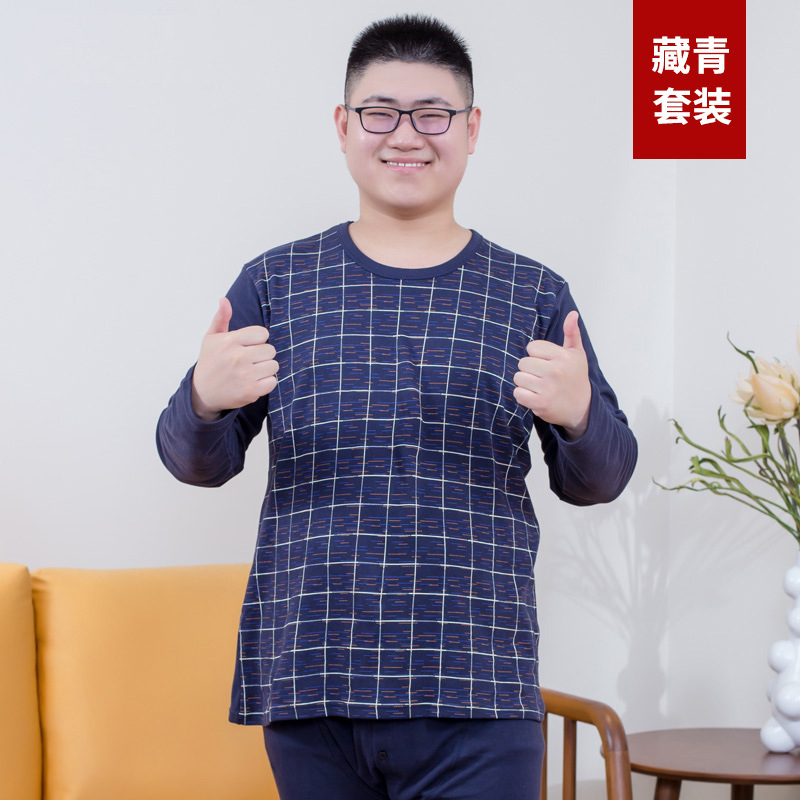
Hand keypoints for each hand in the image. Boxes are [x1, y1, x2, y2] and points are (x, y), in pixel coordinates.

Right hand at [190, 298, 278, 421]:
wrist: (203, 393)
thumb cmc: (210, 362)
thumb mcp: (211, 338)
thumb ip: (221, 318)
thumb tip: (224, 300)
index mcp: (229, 341)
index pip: (262, 333)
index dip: (258, 340)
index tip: (248, 346)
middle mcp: (237, 357)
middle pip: (270, 350)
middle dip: (263, 355)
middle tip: (250, 360)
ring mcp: (244, 375)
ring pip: (274, 365)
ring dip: (266, 369)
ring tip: (252, 371)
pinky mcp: (250, 391)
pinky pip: (273, 381)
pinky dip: (266, 383)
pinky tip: (254, 382)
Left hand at [513, 310, 590, 439]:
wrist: (582, 407)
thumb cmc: (575, 377)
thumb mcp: (577, 353)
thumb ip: (572, 332)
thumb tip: (572, 314)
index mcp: (563, 356)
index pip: (532, 347)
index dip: (536, 355)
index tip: (547, 362)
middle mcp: (556, 371)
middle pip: (522, 362)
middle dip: (529, 369)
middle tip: (542, 376)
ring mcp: (548, 388)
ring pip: (518, 378)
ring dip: (525, 383)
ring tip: (539, 386)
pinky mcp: (541, 403)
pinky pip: (518, 393)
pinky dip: (523, 395)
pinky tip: (535, 395)